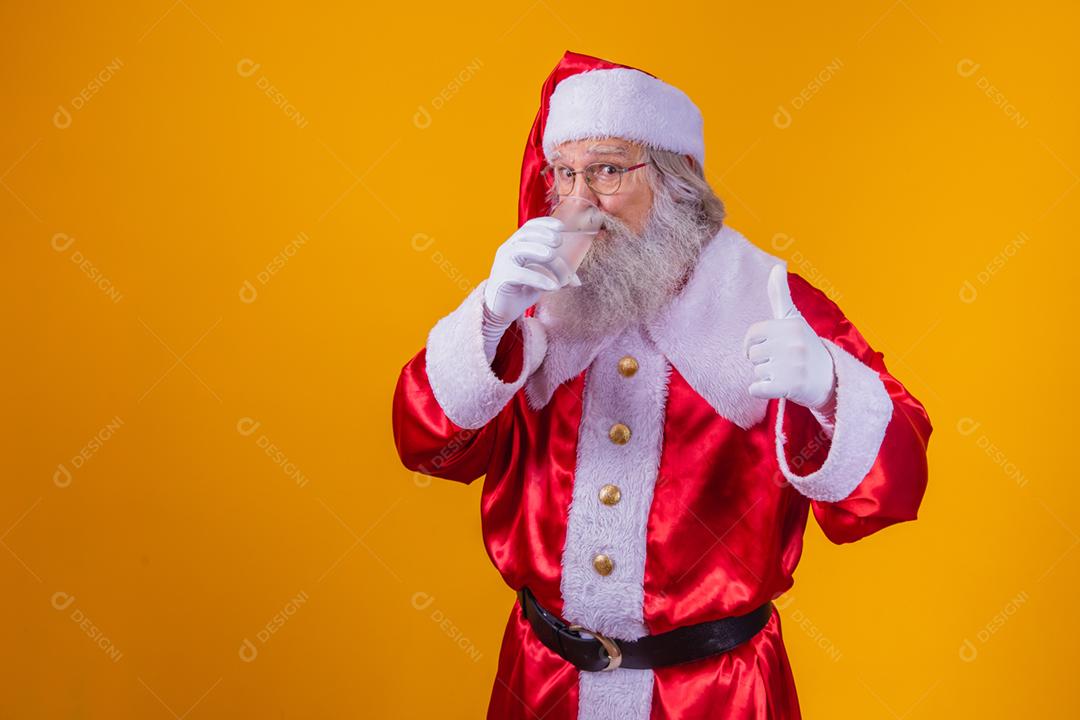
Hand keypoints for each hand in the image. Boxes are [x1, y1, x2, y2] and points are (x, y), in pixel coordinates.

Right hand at [483, 216, 580, 326]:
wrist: (499, 310)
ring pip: (520, 249)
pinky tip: (553, 287)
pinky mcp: (502, 278)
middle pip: (525, 234)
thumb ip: (556, 276)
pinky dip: (539, 278)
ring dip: (539, 250)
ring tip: (552, 256)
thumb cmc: (519, 290)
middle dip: (543, 234)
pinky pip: (520, 274)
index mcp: (517, 246)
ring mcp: (503, 263)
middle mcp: (508, 250)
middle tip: (559, 241)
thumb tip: (576, 281)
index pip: (529, 227)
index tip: (561, 227)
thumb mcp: (541, 280)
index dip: (544, 224)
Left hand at [742, 265, 835, 408]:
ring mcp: (791, 365)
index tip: (767, 348)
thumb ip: (780, 295)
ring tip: (785, 374)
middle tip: (782, 362)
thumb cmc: (806, 347)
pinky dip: (761, 391)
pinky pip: (756, 389)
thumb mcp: (794, 319)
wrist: (830, 381)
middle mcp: (792, 343)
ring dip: (766, 376)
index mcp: (791, 325)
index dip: (754, 343)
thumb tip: (777, 266)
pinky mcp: (789, 386)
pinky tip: (779, 387)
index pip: (752, 334)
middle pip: (752, 354)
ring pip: (755, 372)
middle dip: (763, 361)